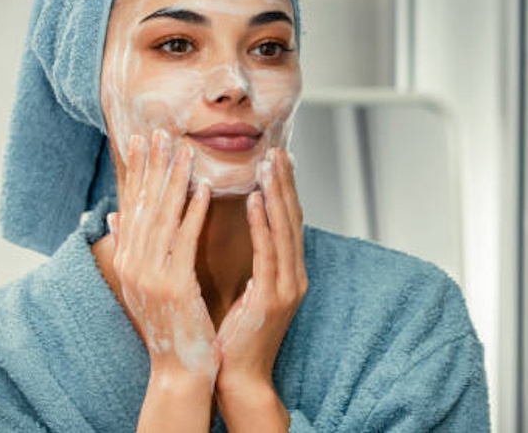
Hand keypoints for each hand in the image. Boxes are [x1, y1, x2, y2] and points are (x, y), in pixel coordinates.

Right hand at [110, 130, 218, 387]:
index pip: (131, 206)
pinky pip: (184, 240)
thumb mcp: (144, 282)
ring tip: (185, 150)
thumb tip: (114, 214)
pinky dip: (194, 212)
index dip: (137, 171)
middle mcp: (132, 263)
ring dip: (175, 180)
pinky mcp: (173, 285)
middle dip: (153, 166)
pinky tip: (204, 189)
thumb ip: (131, 246)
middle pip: (144, 205)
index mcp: (126, 260)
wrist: (180, 365)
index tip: (142, 139)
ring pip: (163, 217)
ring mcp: (149, 275)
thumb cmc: (170, 322)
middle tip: (161, 131)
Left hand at [214, 148, 306, 430]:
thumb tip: (235, 235)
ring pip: (285, 229)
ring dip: (276, 193)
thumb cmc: (232, 335)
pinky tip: (254, 200)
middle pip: (293, 219)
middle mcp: (295, 276)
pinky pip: (269, 253)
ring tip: (268, 163)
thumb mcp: (243, 291)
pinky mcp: (274, 297)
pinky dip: (263, 223)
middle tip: (277, 150)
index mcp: (287, 274)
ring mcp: (288, 286)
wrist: (237, 377)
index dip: (284, 190)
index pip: (287, 223)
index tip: (277, 160)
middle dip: (285, 183)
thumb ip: (247, 261)